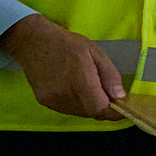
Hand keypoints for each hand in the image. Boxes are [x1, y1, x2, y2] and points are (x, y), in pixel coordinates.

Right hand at [0, 13, 124, 119]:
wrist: (33, 41)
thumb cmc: (67, 43)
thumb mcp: (95, 53)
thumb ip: (110, 76)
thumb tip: (120, 97)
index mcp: (80, 82)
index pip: (100, 110)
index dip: (114, 113)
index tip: (123, 109)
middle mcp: (65, 96)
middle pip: (92, 113)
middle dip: (103, 106)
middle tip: (106, 92)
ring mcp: (52, 100)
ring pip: (80, 112)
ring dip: (89, 105)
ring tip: (88, 85)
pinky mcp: (44, 102)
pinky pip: (67, 109)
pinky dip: (76, 103)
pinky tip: (74, 88)